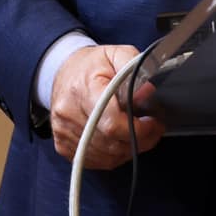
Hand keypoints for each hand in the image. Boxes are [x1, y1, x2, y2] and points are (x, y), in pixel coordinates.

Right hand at [51, 43, 164, 168]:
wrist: (62, 72)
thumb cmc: (91, 65)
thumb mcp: (116, 54)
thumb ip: (135, 69)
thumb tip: (148, 91)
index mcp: (84, 89)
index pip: (111, 123)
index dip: (138, 129)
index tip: (153, 123)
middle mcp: (69, 113)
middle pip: (111, 142)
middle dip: (139, 140)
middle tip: (152, 128)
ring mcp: (64, 132)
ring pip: (106, 156)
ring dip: (128, 149)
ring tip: (139, 133)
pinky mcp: (62, 145)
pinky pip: (95, 161)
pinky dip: (113, 155)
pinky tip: (120, 141)